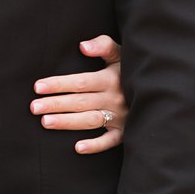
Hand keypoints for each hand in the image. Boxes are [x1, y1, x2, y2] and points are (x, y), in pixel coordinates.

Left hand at [31, 35, 125, 153]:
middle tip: (34, 107)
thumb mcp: (123, 52)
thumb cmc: (134, 68)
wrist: (160, 89)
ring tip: (45, 122)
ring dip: (67, 122)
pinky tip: (77, 148)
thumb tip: (83, 46)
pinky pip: (110, 141)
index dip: (58, 84)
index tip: (37, 87)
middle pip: (80, 102)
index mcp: (111, 79)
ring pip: (90, 121)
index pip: (80, 82)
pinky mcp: (126, 132)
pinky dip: (95, 145)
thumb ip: (104, 45)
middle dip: (55, 104)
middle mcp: (114, 98)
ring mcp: (120, 117)